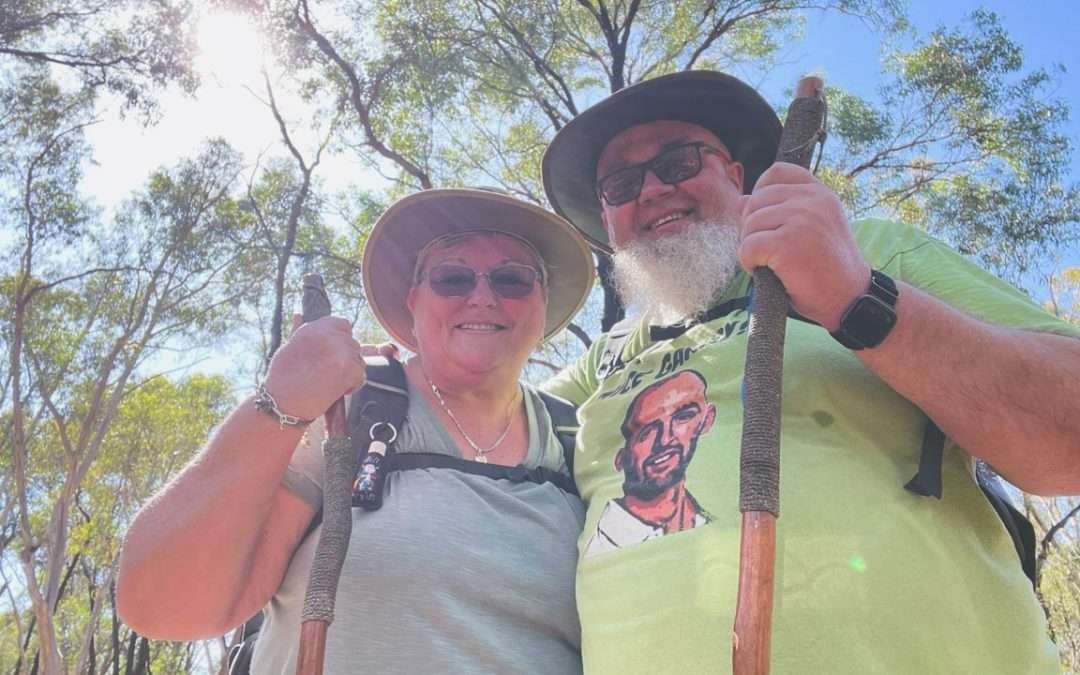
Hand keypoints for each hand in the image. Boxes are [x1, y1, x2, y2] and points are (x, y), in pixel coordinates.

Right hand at [261, 315, 368, 419]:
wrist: (282, 402)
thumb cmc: (282, 377)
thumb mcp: (288, 347)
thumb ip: (298, 330)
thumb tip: (298, 314)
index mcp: (315, 327)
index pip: (344, 324)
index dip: (341, 339)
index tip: (333, 353)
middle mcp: (330, 335)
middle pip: (353, 344)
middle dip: (345, 358)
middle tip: (329, 372)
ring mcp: (341, 352)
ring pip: (359, 360)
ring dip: (349, 371)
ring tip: (330, 380)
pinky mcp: (349, 369)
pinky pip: (361, 375)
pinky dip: (352, 385)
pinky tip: (337, 390)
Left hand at [738, 162, 869, 330]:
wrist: (851, 299)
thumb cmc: (827, 269)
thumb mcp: (808, 231)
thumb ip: (779, 212)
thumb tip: (740, 201)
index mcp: (820, 193)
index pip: (776, 172)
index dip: (761, 193)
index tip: (768, 221)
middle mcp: (812, 200)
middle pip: (756, 200)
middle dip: (752, 227)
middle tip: (768, 252)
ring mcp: (801, 219)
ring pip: (749, 224)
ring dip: (750, 247)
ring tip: (770, 264)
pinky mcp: (787, 242)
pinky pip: (748, 246)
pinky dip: (749, 263)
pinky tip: (766, 272)